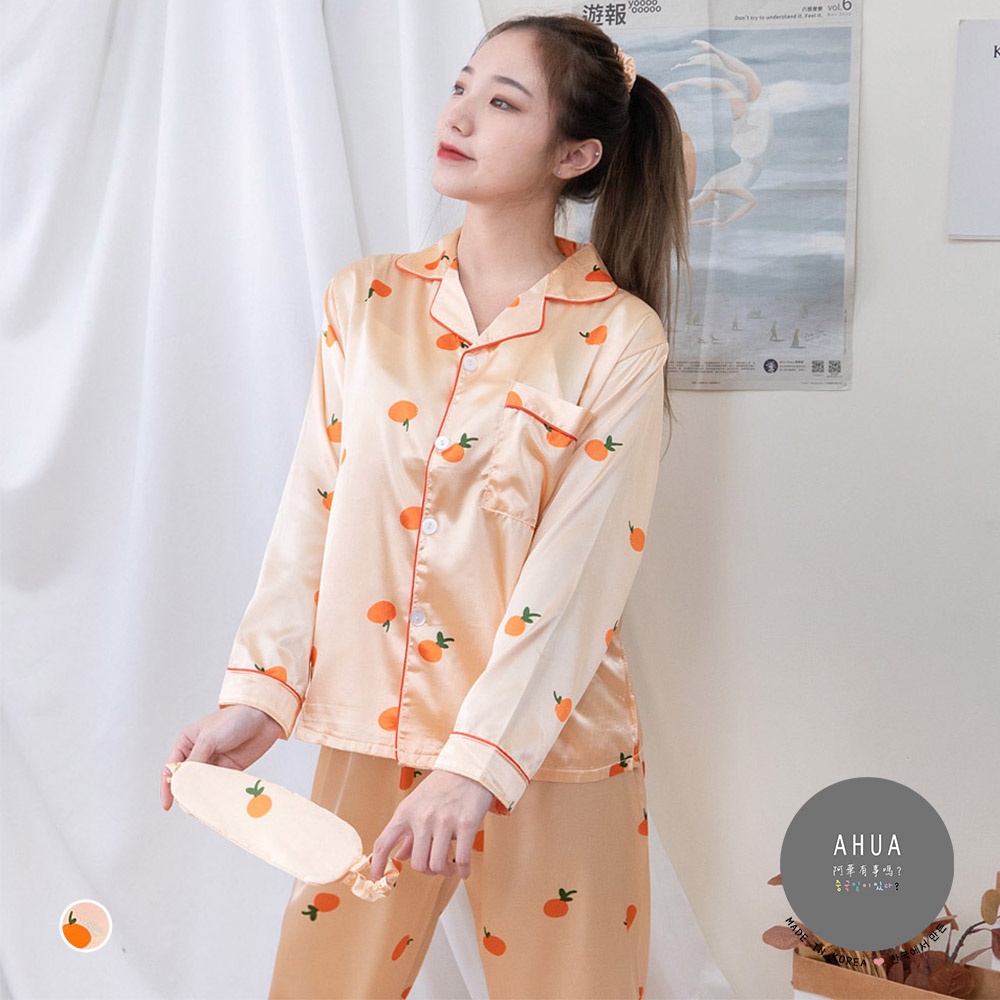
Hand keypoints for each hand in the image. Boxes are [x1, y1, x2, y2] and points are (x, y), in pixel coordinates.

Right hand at [160, 705, 283, 810]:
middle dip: (186, 792)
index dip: (168, 786)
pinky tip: (216, 801)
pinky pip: (219, 784)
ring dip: (202, 794)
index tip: (168, 804)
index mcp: (187, 741)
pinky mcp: (230, 768)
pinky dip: (216, 792)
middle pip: (187, 778)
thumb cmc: (234, 719)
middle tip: (188, 807)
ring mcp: (214, 761)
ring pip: (202, 783)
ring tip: (202, 807)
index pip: (172, 767)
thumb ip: (195, 761)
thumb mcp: (209, 739)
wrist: (264, 717)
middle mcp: (199, 752)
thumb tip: (183, 783)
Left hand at [370, 770, 493, 879]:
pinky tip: (464, 870)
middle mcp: (423, 817)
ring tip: (451, 867)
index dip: (378, 863)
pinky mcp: (467, 824)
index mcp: (406, 812)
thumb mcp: (418, 804)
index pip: (384, 842)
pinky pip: (461, 859)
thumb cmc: (442, 786)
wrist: (470, 768)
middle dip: (428, 871)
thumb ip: (408, 833)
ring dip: (445, 871)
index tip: (377, 877)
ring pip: (438, 864)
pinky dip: (462, 871)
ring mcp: (444, 821)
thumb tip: (400, 856)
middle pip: (418, 863)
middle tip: (436, 867)